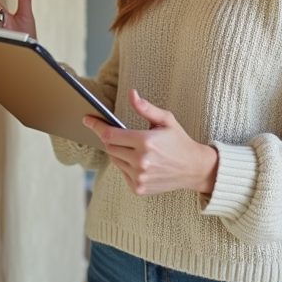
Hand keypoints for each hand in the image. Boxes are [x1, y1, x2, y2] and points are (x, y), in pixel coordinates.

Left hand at [85, 89, 218, 196]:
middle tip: (122, 134)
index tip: (87, 119)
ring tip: (134, 147)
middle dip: (112, 138)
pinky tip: (139, 161)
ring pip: (114, 160)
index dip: (97, 126)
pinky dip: (126, 165)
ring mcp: (139, 177)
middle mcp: (140, 161)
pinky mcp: (138, 188)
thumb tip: (131, 94)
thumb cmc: (179, 141)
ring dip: (118, 151)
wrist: (194, 169)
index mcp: (145, 142)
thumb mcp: (166, 120)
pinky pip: (122, 172)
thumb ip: (146, 108)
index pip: (110, 134)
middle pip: (110, 147)